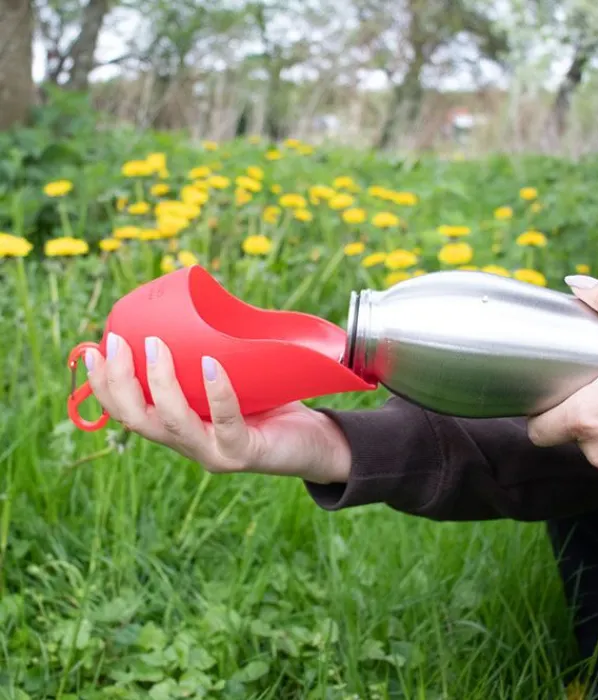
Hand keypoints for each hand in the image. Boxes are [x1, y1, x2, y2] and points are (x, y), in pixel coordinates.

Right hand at [84, 333, 351, 484]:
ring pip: (173, 425)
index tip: (93, 347)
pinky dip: (217, 393)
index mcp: (181, 427)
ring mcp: (216, 453)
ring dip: (160, 383)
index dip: (104, 385)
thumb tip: (203, 303)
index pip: (129, 413)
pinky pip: (227, 424)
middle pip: (139, 421)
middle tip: (116, 342)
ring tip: (157, 347)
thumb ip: (215, 354)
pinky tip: (211, 366)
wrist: (316, 443)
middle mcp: (191, 445)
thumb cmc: (274, 405)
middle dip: (120, 382)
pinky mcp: (245, 455)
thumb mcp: (237, 378)